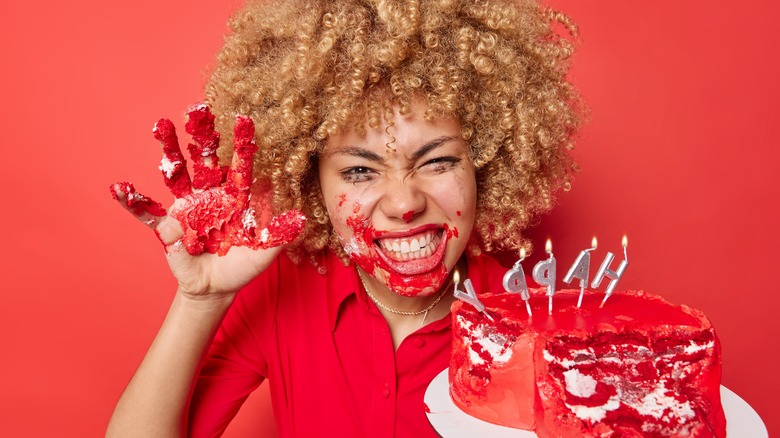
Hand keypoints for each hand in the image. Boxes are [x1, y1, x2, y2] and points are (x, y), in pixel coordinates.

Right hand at [110, 105, 304, 297]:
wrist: (214, 288)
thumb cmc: (241, 267)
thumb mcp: (263, 254)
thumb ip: (278, 235)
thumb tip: (300, 218)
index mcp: (234, 200)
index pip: (240, 169)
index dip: (241, 146)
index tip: (244, 120)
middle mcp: (209, 197)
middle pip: (205, 161)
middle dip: (202, 136)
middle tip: (199, 108)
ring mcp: (186, 208)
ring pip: (176, 175)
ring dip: (169, 151)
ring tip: (162, 124)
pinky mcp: (167, 227)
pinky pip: (147, 213)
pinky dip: (132, 201)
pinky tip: (118, 188)